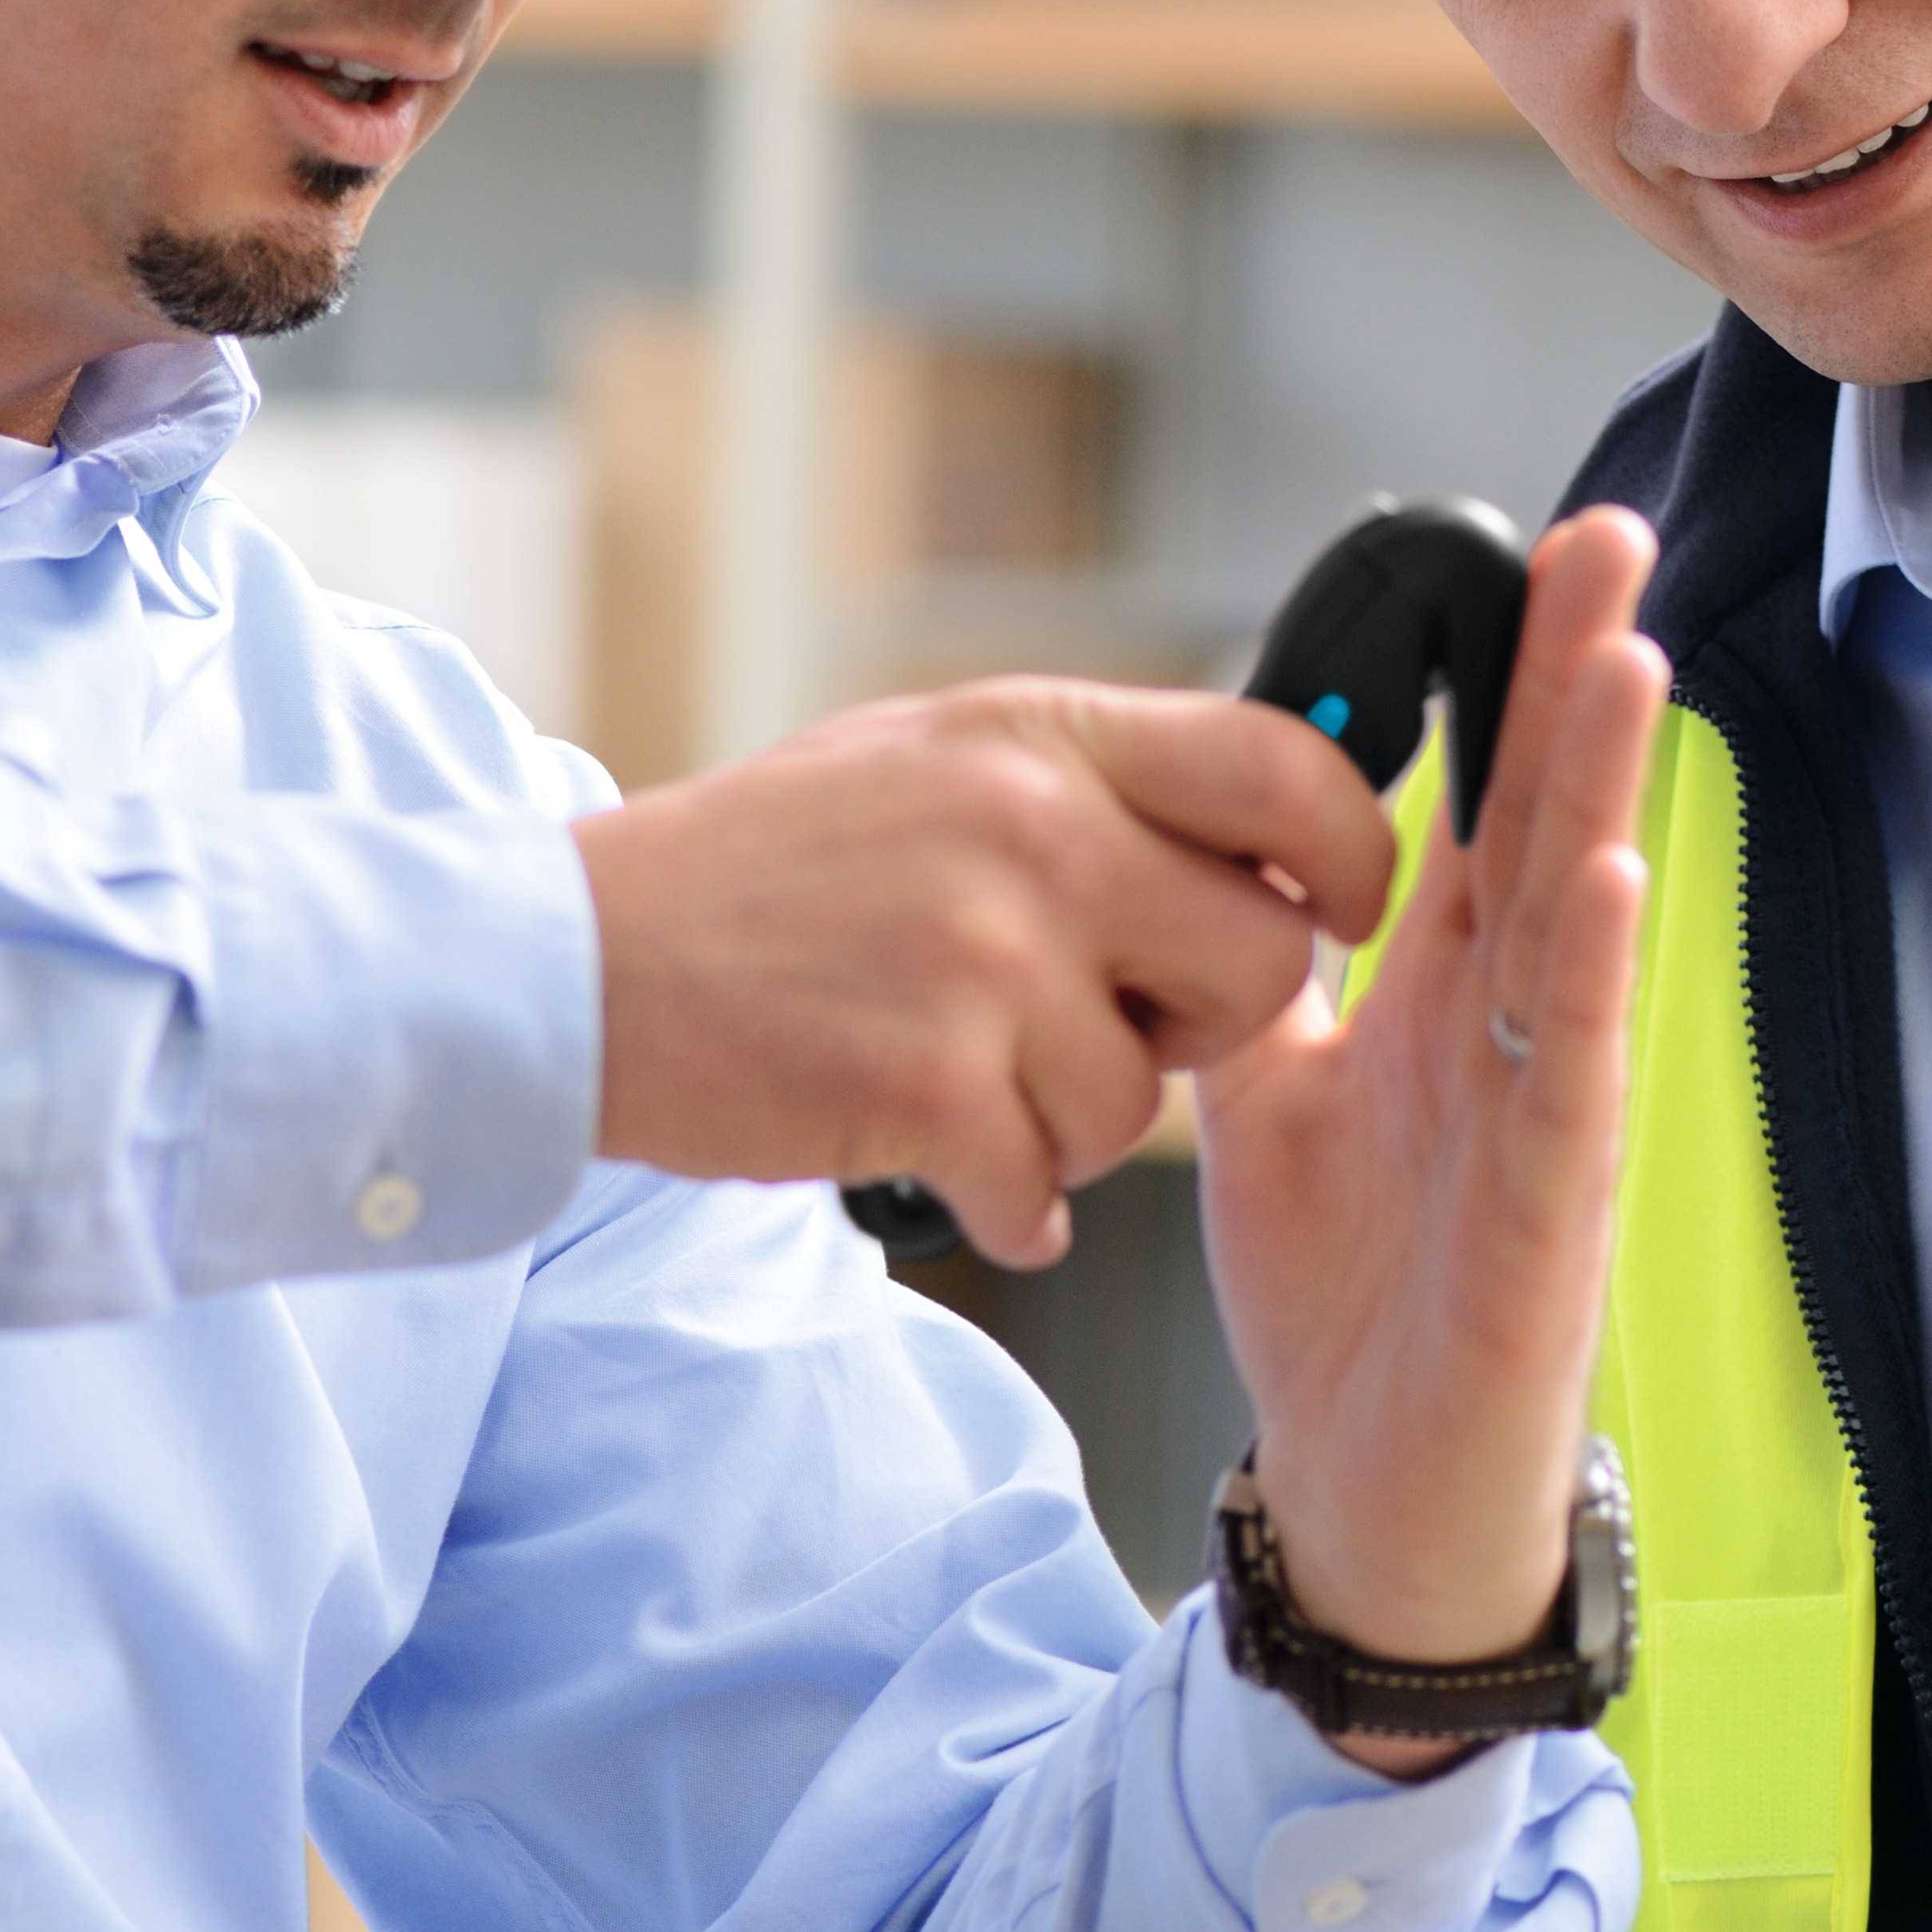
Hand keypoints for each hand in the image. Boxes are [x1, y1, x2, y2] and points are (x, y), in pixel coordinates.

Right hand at [575, 674, 1399, 1269]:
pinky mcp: (930, 1081)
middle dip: (1200, 1022)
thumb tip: (1266, 839)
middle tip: (1099, 1024)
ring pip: (1144, 1100)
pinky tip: (935, 1153)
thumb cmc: (760, 872)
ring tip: (957, 1072)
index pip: (1287, 767)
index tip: (1343, 908)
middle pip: (1255, 960)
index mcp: (1039, 732)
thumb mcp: (932, 760)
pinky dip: (1001, 1198)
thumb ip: (1092, 786)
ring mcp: (982, 954)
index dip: (1354, 852)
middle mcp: (1029, 826)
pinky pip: (1047, 1185)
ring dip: (1067, 1121)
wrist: (577, 961)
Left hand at [1195, 508, 1669, 1775]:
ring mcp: (1544, 1125)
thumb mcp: (1270, 1113)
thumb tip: (1215, 875)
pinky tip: (1609, 879)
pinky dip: (1591, 979)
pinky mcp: (1548, 1222)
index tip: (1534, 553)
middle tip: (1612, 535)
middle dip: (1580, 682)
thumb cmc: (1349, 1306)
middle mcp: (1508, 1044)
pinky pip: (1574, 1083)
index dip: (1506, 686)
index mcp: (1441, 1009)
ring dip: (1605, 793)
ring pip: (1580, 931)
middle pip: (1548, 829)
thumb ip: (1258, 993)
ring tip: (1626, 658)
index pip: (1479, 812)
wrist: (1366, 1502)